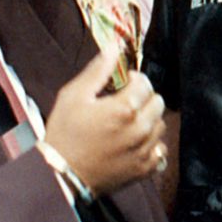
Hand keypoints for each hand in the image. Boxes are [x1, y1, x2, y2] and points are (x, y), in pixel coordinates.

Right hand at [42, 49, 166, 195]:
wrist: (60, 175)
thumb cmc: (64, 133)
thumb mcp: (74, 96)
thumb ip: (98, 70)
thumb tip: (114, 46)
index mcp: (124, 109)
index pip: (145, 83)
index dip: (133, 80)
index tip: (120, 85)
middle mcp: (140, 130)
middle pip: (158, 102)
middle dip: (143, 98)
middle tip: (124, 104)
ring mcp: (144, 151)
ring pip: (160, 125)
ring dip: (148, 121)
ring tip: (126, 124)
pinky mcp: (144, 169)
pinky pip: (160, 151)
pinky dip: (152, 145)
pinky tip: (134, 144)